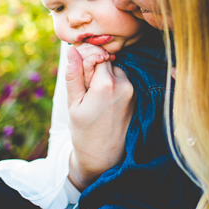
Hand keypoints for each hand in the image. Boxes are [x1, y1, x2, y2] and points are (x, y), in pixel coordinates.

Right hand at [65, 44, 133, 190]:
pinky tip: (105, 104)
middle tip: (85, 91)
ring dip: (104, 78)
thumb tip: (72, 50)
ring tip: (95, 100)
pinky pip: (122, 82)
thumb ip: (74, 75)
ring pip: (115, 71)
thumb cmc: (84, 132)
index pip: (95, 54)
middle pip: (106, 61)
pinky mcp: (137, 98)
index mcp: (107, 84)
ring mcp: (133, 92)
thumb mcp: (73, 103)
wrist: (103, 157)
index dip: (84, 60)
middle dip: (94, 69)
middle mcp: (125, 85)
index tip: (77, 73)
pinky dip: (112, 86)